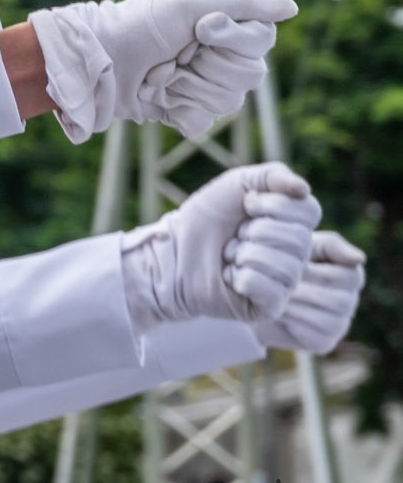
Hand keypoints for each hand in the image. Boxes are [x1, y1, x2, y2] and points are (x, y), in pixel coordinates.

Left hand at [27, 0, 297, 143]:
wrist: (98, 59)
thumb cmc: (141, 24)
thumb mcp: (190, 0)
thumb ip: (245, 2)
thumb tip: (292, 8)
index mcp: (227, 27)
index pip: (261, 42)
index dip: (232, 39)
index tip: (200, 29)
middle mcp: (221, 58)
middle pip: (250, 75)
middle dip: (208, 64)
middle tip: (177, 53)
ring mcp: (204, 88)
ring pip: (228, 101)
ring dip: (188, 85)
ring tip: (162, 73)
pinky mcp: (183, 113)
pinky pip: (202, 122)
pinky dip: (177, 109)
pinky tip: (159, 97)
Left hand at [121, 162, 320, 332]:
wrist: (173, 250)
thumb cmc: (206, 218)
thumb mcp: (239, 182)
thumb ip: (274, 175)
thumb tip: (303, 189)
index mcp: (296, 225)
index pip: (310, 210)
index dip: (274, 205)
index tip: (246, 205)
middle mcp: (298, 255)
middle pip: (300, 239)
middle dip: (256, 231)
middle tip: (235, 235)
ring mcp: (286, 282)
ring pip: (284, 265)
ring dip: (245, 254)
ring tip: (230, 256)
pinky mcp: (270, 306)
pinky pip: (269, 289)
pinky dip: (241, 277)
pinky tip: (229, 277)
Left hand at [254, 231, 364, 353]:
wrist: (250, 292)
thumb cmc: (280, 262)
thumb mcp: (303, 246)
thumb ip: (332, 246)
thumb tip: (360, 259)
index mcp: (351, 276)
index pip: (350, 276)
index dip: (315, 272)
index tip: (292, 268)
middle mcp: (350, 302)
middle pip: (339, 300)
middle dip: (303, 291)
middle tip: (276, 285)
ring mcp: (339, 325)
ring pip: (328, 319)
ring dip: (296, 307)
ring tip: (274, 298)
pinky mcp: (323, 343)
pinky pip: (314, 336)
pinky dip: (293, 324)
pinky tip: (276, 314)